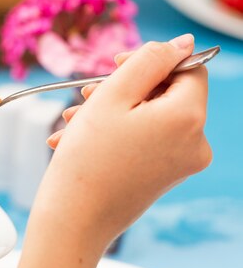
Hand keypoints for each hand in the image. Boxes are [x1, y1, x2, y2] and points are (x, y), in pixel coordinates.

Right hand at [37, 34, 210, 255]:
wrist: (73, 222)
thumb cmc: (88, 159)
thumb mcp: (114, 95)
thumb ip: (151, 60)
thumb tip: (182, 44)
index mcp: (189, 118)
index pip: (187, 68)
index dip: (152, 60)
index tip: (114, 65)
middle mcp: (196, 144)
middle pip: (166, 94)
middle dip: (124, 89)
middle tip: (86, 93)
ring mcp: (182, 165)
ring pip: (150, 118)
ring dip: (112, 112)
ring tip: (72, 120)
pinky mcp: (165, 178)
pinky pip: (146, 141)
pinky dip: (117, 134)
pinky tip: (78, 138)